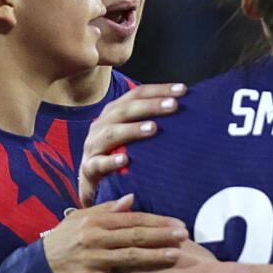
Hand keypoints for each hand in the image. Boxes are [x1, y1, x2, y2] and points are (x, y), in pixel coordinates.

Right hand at [43, 194, 187, 272]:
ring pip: (129, 258)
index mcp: (97, 221)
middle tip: (184, 235)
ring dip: (153, 257)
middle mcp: (97, 238)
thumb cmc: (64, 238)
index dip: (157, 221)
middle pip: (135, 236)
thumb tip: (132, 198)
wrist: (39, 265)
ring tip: (175, 256)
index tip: (178, 223)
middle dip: (161, 235)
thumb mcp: (82, 218)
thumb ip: (108, 209)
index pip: (133, 219)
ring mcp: (94, 259)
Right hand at [79, 83, 186, 204]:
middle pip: (126, 110)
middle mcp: (102, 124)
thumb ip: (152, 122)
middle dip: (150, 106)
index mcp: (115, 112)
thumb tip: (184, 110)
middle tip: (174, 105)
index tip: (182, 90)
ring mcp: (94, 146)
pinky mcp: (89, 168)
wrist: (93, 182)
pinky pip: (98, 164)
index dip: (159, 90)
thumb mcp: (133, 135)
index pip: (137, 95)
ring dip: (133, 129)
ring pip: (111, 133)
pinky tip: (124, 160)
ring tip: (153, 128)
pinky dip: (111, 161)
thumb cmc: (118, 153)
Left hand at [104, 239, 224, 272]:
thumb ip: (158, 235)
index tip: (101, 243)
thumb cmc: (198, 262)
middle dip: (100, 267)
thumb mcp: (178, 242)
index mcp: (141, 256)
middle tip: (93, 262)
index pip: (115, 250)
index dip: (107, 246)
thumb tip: (146, 227)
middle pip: (108, 271)